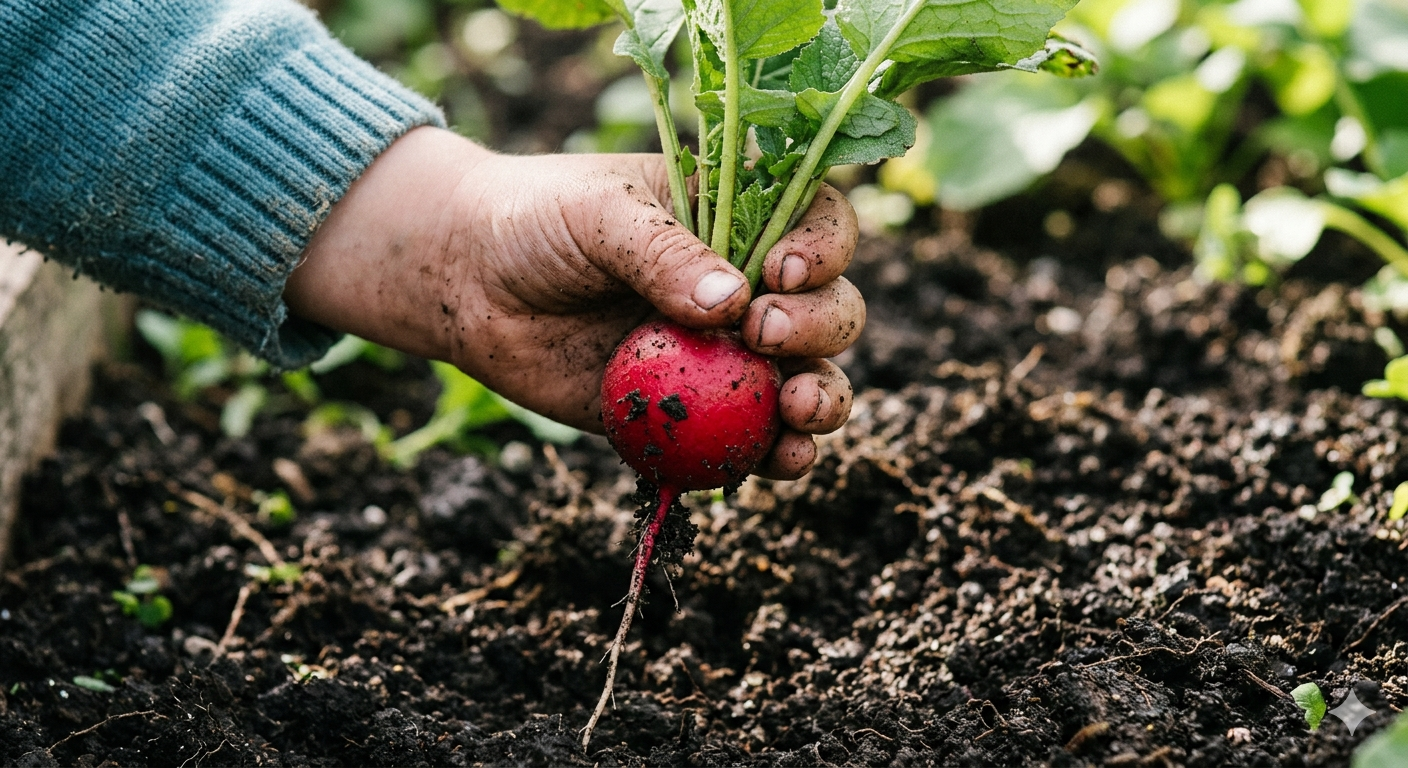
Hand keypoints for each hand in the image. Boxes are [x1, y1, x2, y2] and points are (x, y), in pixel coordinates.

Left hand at [284, 127, 863, 479]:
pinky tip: (779, 461)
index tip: (781, 271)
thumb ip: (662, 252)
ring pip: (807, 379)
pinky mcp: (691, 413)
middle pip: (829, 308)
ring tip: (797, 411)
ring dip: (821, 399)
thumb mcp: (598, 215)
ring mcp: (725, 354)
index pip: (819, 224)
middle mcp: (748, 285)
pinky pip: (751, 441)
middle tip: (762, 335)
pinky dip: (774, 456)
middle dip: (818, 328)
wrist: (467, 285)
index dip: (823, 249)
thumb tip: (732, 303)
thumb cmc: (536, 222)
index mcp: (740, 216)